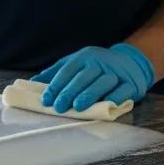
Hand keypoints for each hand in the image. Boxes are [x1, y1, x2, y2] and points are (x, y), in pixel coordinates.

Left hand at [31, 43, 154, 113]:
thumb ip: (55, 73)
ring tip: (78, 107)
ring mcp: (117, 72)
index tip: (46, 100)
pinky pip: (123, 91)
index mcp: (84, 57)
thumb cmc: (96, 66)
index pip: (68, 71)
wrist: (131, 61)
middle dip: (70, 92)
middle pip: (84, 77)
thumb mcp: (75, 63)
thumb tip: (32, 83)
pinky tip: (104, 106)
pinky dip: (114, 98)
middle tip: (59, 107)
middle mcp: (101, 62)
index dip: (56, 85)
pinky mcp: (131, 83)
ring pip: (103, 82)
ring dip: (90, 95)